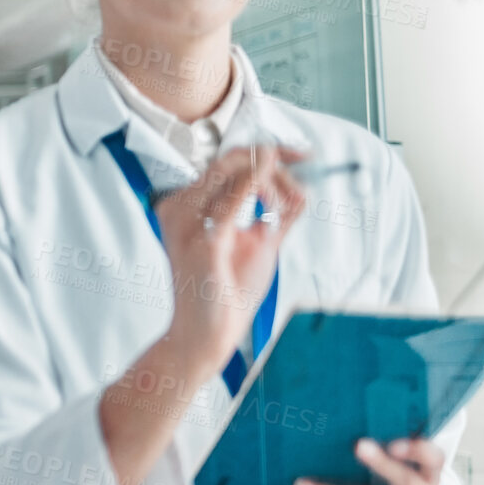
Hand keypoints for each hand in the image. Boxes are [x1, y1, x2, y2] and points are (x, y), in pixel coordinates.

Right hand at [156, 144, 306, 365]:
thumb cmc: (225, 293)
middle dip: (275, 161)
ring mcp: (187, 221)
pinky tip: (279, 195)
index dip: (267, 150)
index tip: (300, 153)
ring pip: (237, 171)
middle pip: (232, 160)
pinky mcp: (203, 238)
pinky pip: (235, 198)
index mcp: (186, 206)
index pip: (226, 161)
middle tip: (303, 168)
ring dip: (274, 180)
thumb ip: (276, 213)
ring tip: (285, 208)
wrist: (205, 334)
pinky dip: (260, 185)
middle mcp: (180, 207)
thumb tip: (302, 187)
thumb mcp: (257, 243)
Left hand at [295, 438, 442, 484]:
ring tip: (302, 484)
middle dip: (383, 464)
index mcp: (429, 478)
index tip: (395, 442)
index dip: (418, 450)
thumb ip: (388, 453)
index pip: (434, 459)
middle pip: (406, 483)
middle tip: (358, 445)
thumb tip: (344, 422)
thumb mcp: (404, 474)